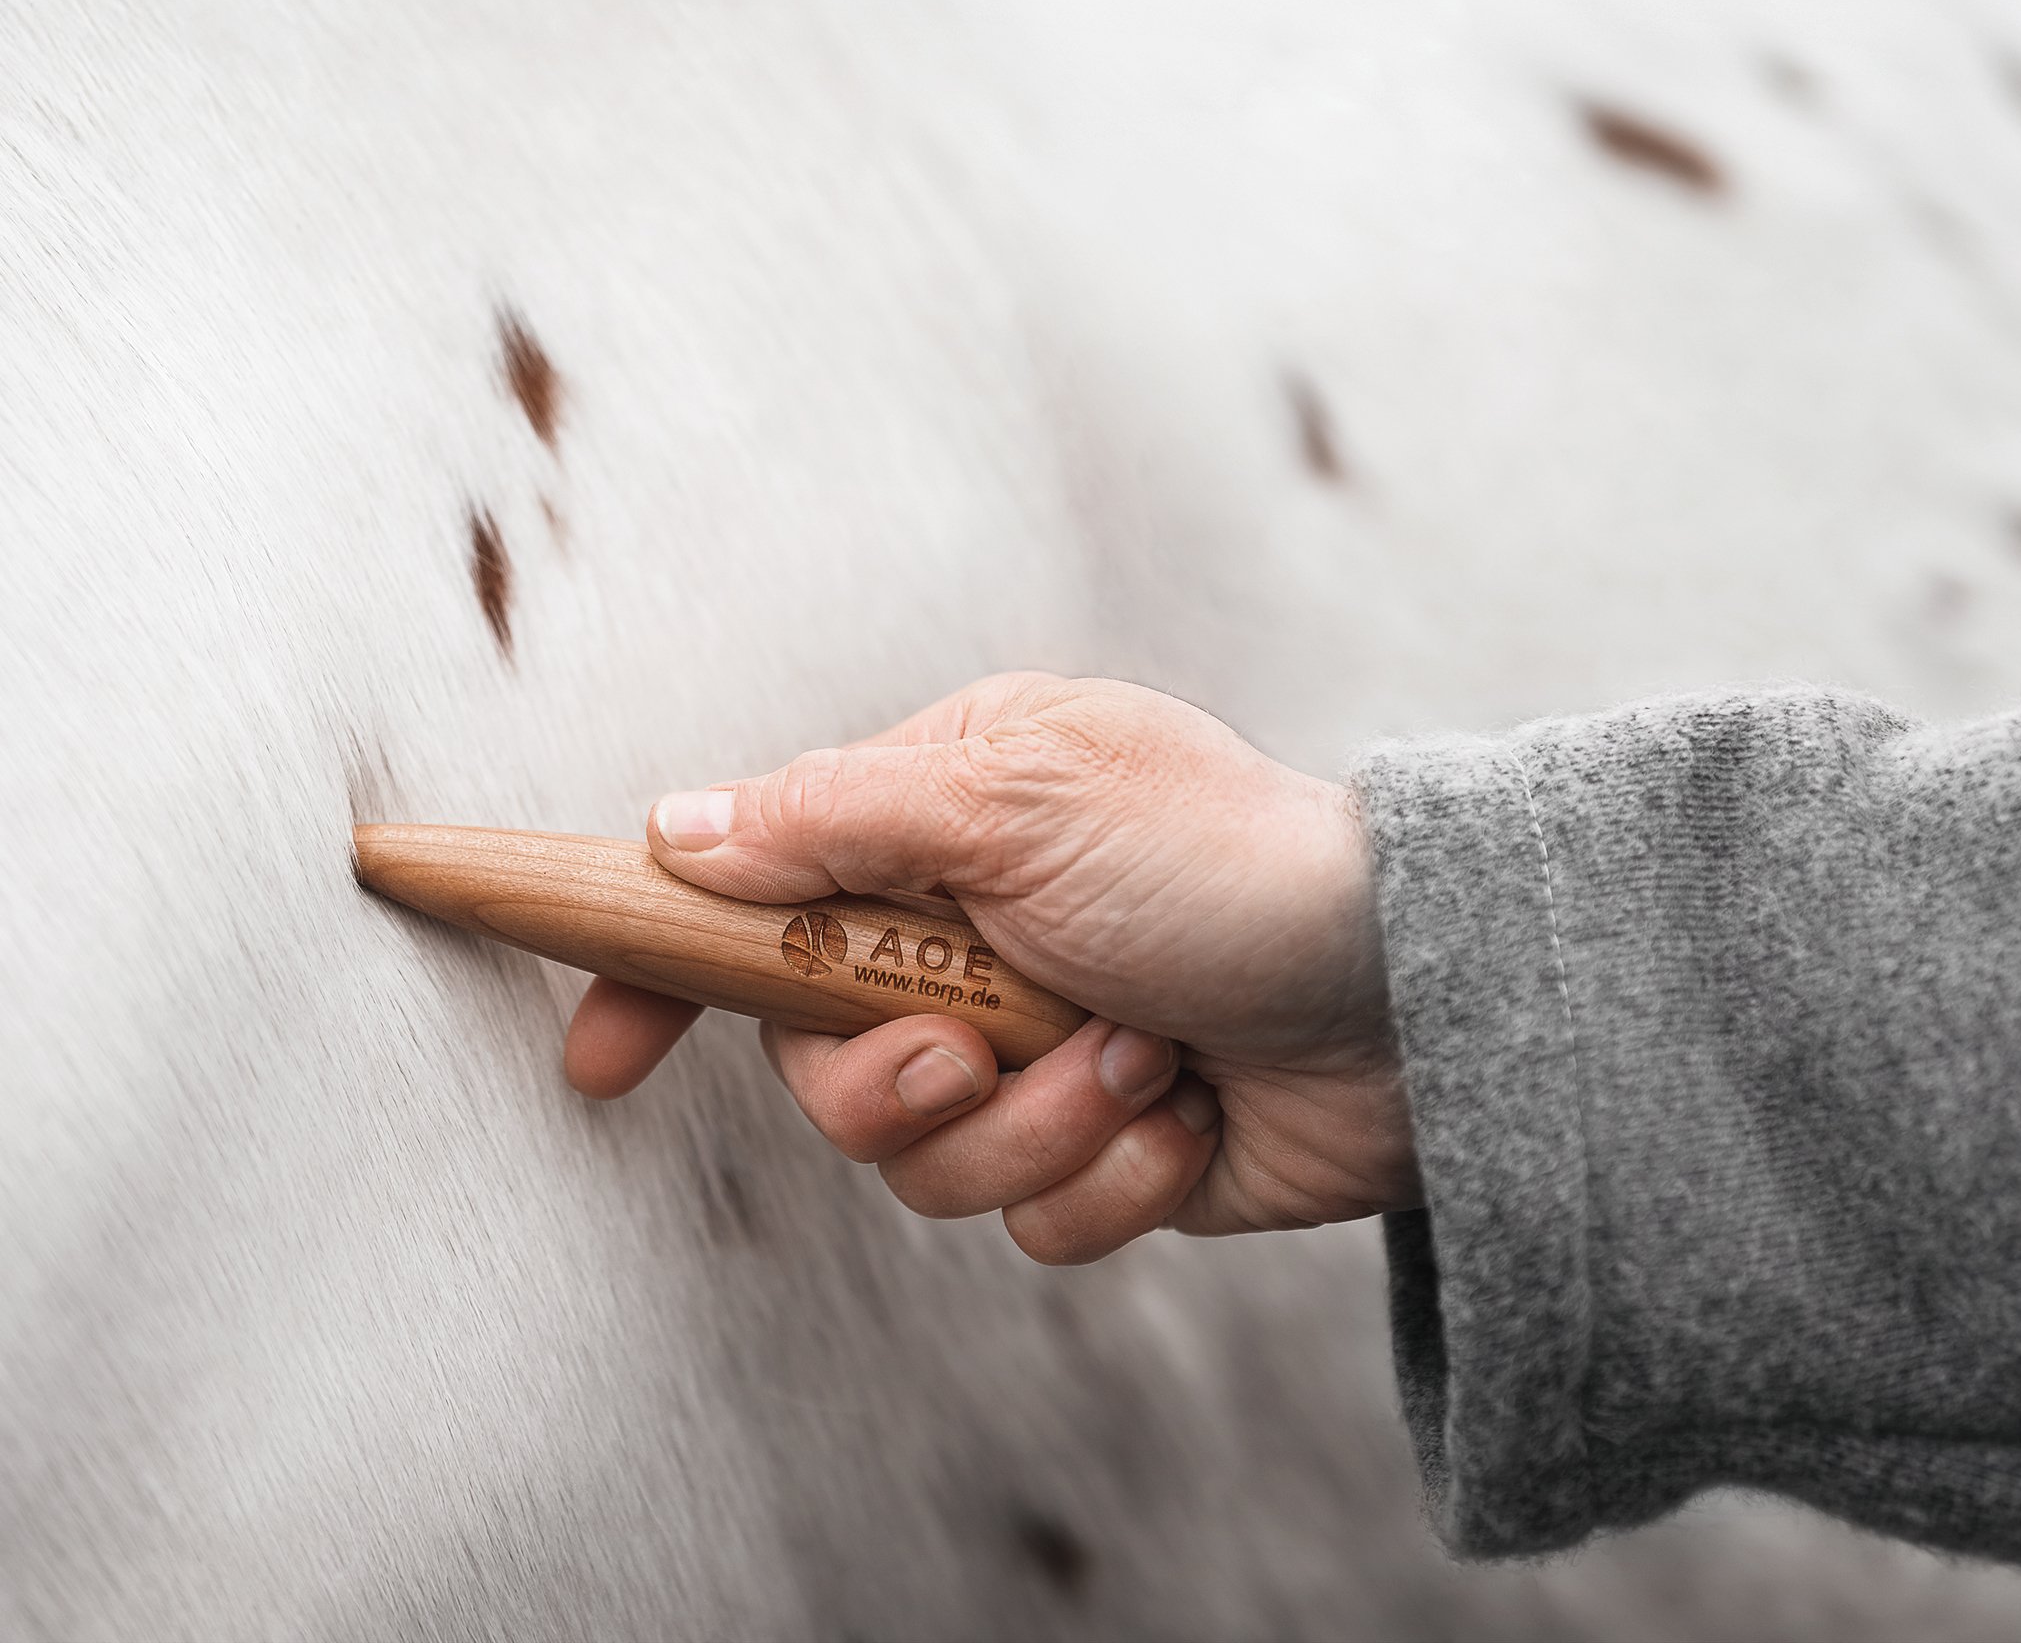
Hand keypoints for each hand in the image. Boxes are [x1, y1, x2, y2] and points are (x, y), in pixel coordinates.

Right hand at [563, 673, 1414, 1263]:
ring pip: (924, 1164)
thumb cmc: (1227, 859)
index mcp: (932, 827)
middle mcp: (965, 942)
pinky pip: (1034, 1221)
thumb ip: (827, 819)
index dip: (658, 974)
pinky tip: (1185, 1114)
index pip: (746, 898)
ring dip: (1034, 1125)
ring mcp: (1033, 1051)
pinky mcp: (1101, 1150)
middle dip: (894, 1080)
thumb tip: (674, 832)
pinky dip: (1111, 1176)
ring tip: (1137, 1061)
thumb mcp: (1014, 798)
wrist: (1420, 991)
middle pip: (818, 1067)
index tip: (599, 1059)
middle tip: (975, 1043)